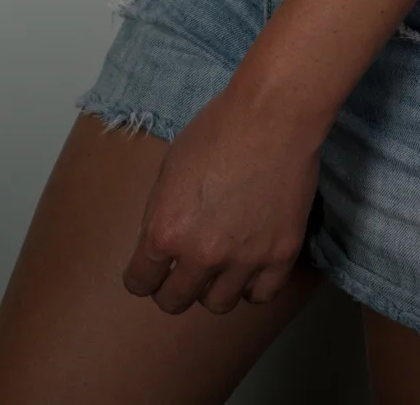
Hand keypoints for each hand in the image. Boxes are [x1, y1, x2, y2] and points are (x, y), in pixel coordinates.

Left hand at [122, 89, 320, 314]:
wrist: (273, 114)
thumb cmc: (218, 128)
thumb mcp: (170, 166)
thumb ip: (161, 212)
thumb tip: (161, 244)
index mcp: (165, 231)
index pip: (139, 283)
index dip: (144, 275)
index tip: (153, 269)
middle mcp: (200, 254)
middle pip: (175, 301)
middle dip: (174, 287)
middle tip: (185, 270)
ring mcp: (243, 259)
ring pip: (218, 304)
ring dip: (214, 288)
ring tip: (221, 266)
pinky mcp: (280, 255)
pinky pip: (261, 295)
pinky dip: (253, 285)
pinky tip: (251, 265)